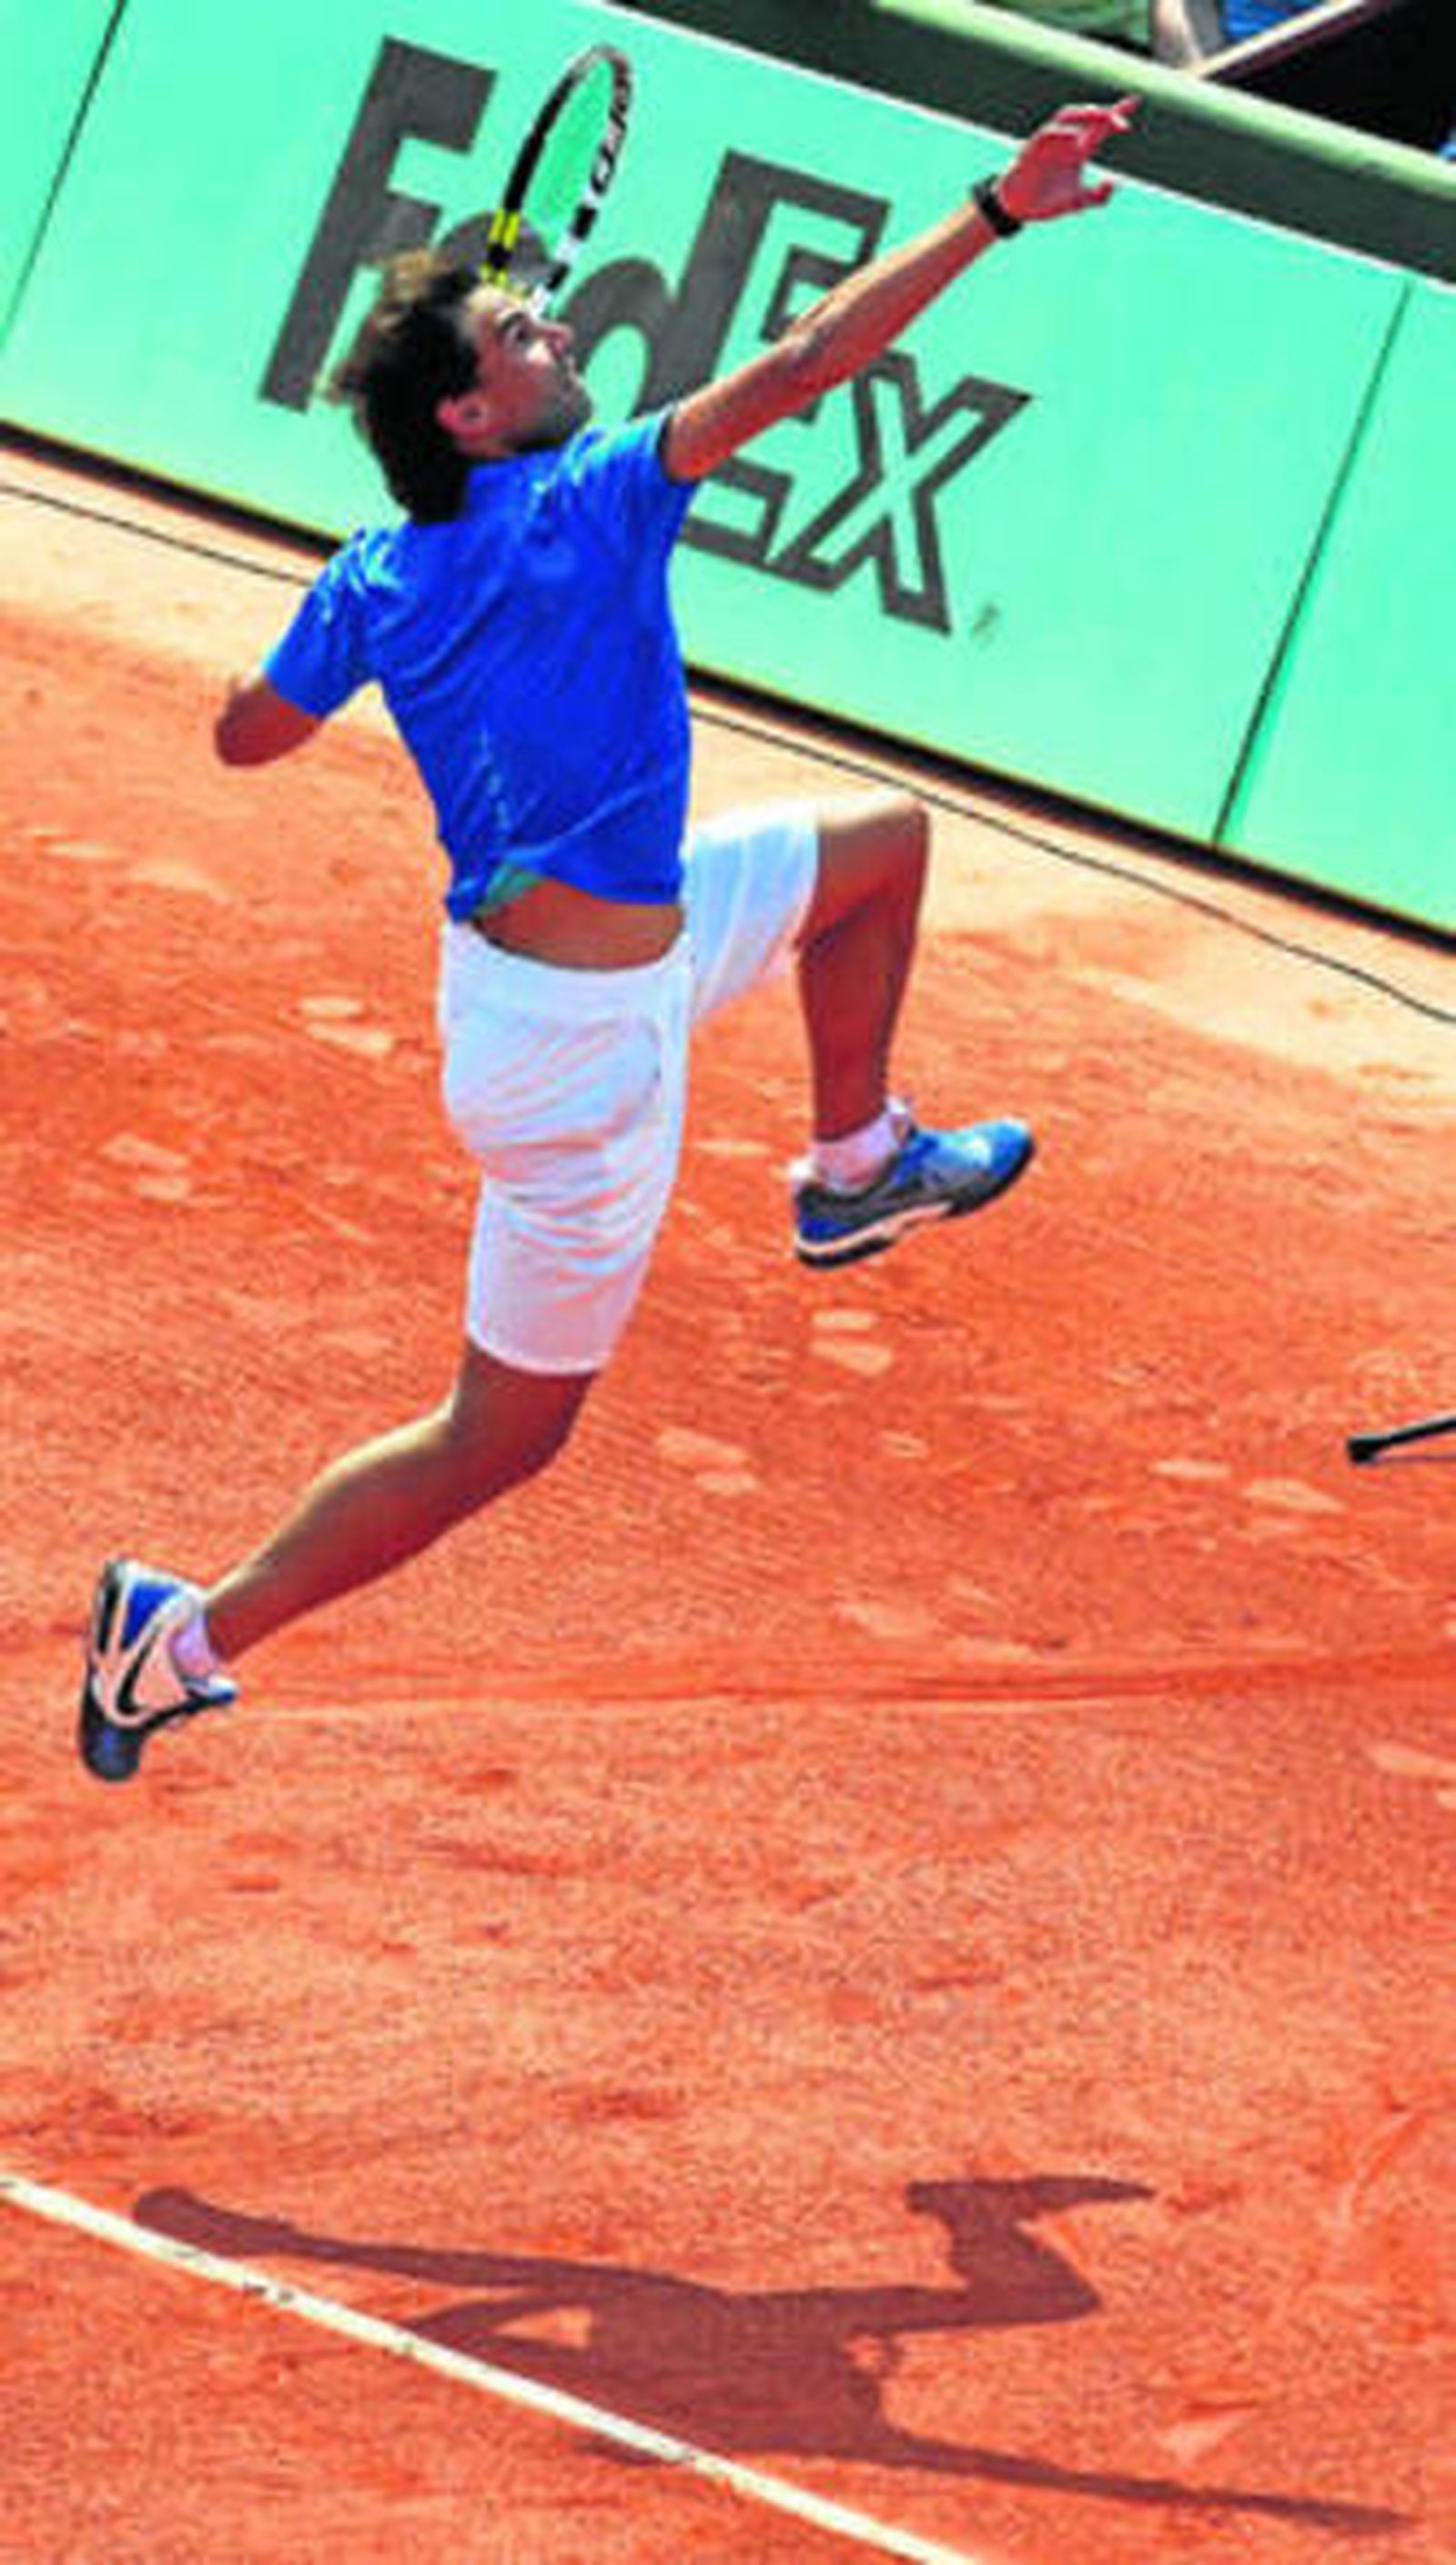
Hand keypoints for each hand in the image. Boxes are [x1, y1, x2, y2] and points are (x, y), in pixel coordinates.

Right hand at [998, 96, 1139, 226]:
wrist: (1019, 209)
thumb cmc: (1047, 202)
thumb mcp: (1078, 202)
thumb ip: (1099, 197)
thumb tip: (1115, 184)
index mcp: (1080, 149)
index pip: (1101, 126)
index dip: (1117, 113)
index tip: (1136, 100)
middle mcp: (1067, 140)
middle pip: (1089, 116)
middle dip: (1106, 115)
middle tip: (1122, 123)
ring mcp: (1051, 140)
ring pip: (1070, 115)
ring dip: (1086, 114)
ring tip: (1101, 117)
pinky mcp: (1034, 146)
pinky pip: (1048, 132)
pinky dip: (1062, 132)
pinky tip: (1075, 137)